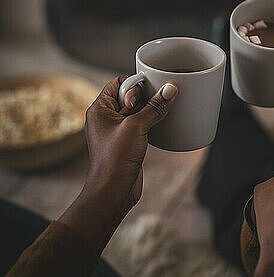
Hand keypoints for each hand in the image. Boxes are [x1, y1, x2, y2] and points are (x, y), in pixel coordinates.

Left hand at [59, 76, 177, 254]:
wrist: (112, 192)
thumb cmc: (115, 160)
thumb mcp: (137, 127)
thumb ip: (154, 107)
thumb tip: (170, 89)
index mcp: (99, 109)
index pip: (118, 83)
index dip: (134, 86)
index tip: (146, 96)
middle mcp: (105, 118)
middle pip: (130, 95)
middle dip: (145, 98)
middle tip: (155, 106)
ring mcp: (116, 131)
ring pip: (137, 111)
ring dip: (150, 111)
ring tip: (160, 115)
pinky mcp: (126, 143)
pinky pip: (140, 125)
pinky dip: (150, 124)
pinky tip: (160, 127)